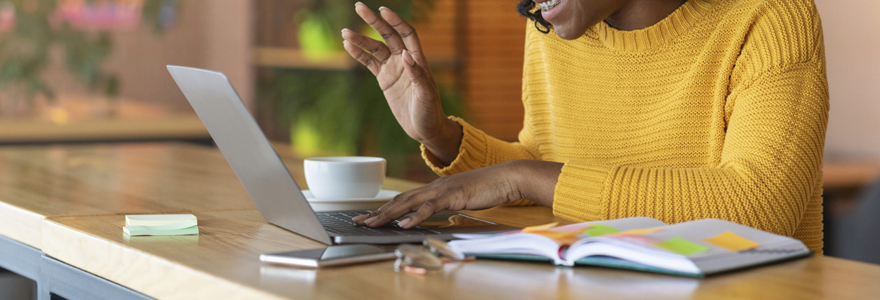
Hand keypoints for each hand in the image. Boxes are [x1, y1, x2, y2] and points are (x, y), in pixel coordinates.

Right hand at [342, 3, 460, 163]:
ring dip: (360, 39)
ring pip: (374, 48)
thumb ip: (417, 75)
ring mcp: (393, 68)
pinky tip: (347, 45)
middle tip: (358, 6)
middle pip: (388, 34)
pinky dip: (359, 54)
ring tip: (344, 32)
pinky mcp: (384, 79)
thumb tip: (406, 55)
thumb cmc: (430, 112)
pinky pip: (369, 62)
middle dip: (373, 21)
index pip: (406, 33)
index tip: (383, 10)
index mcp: (418, 59)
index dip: (395, 21)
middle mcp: (404, 60)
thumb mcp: (426, 95)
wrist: (424, 129)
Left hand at [351, 160, 563, 227]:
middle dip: (377, 211)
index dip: (385, 207)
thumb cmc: (487, 188)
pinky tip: (404, 224)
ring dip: (388, 214)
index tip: (369, 216)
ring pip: (409, 203)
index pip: (403, 198)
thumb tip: (433, 215)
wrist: (507, 177)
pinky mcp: (453, 196)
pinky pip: (430, 207)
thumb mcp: (461, 199)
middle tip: (359, 221)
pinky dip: (415, 216)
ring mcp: (442, 190)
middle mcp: (434, 186)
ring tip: (372, 224)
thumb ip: (445, 205)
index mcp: (434, 188)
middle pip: (399, 199)